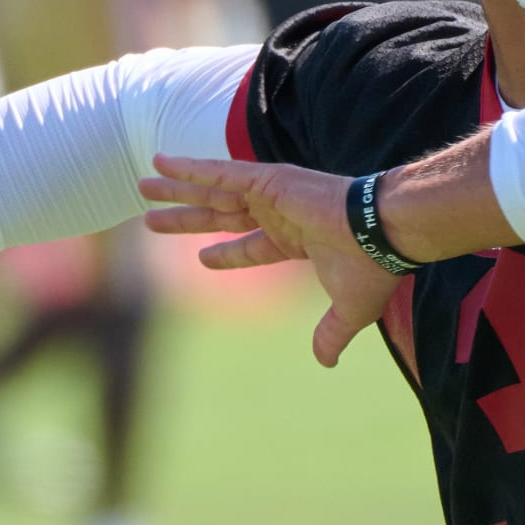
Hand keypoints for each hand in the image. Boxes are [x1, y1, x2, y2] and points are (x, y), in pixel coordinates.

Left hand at [140, 154, 405, 366]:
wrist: (382, 232)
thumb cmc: (371, 267)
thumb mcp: (349, 310)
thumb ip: (331, 333)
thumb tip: (325, 362)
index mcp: (295, 240)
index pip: (251, 247)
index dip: (225, 254)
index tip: (202, 258)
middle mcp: (278, 213)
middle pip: (219, 216)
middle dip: (186, 217)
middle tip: (151, 219)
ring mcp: (271, 194)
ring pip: (212, 192)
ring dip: (177, 189)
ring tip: (142, 185)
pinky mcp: (268, 179)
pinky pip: (221, 173)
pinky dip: (192, 167)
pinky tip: (163, 162)